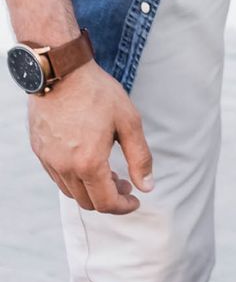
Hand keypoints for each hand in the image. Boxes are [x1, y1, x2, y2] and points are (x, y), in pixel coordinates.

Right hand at [28, 60, 153, 213]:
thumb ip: (139, 157)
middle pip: (87, 202)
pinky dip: (76, 179)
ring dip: (92, 190)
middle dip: (110, 198)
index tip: (135, 200)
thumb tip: (147, 186)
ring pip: (71, 192)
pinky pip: (58, 177)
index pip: (106, 202)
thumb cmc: (98, 94)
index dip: (123, 207)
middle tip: (125, 184)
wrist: (62, 74)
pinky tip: (88, 162)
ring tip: (110, 173)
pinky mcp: (40, 153)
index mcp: (89, 163)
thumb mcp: (128, 121)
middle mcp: (65, 168)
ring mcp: (50, 162)